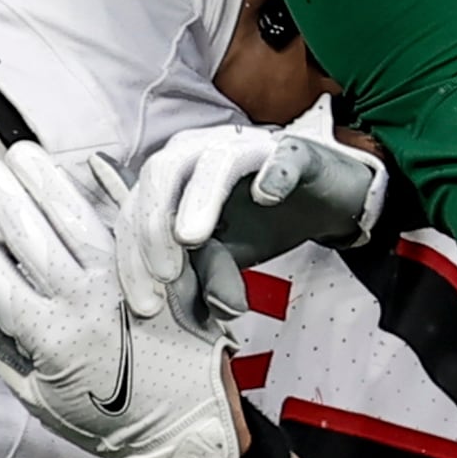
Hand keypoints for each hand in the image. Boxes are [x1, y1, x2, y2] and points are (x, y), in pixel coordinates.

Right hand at [0, 144, 242, 457]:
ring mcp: (121, 281)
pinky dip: (108, 187)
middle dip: (0, 195)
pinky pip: (127, 220)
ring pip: (76, 217)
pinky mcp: (157, 271)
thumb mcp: (36, 395)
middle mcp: (82, 303)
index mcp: (46, 337)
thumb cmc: (105, 418)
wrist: (184, 428)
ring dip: (45, 179)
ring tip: (21, 154)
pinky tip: (87, 163)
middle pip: (30, 235)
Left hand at [116, 125, 384, 318]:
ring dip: (199, 198)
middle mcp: (203, 149)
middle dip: (155, 225)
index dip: (134, 255)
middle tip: (164, 274)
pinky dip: (272, 173)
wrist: (322, 204)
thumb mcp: (224, 259)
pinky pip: (282, 157)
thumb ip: (200, 276)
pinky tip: (265, 195)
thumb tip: (186, 311)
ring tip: (191, 238)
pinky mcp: (295, 151)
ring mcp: (249, 146)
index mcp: (174, 174)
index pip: (138, 208)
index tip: (145, 303)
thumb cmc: (261, 223)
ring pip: (214, 160)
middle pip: (162, 172)